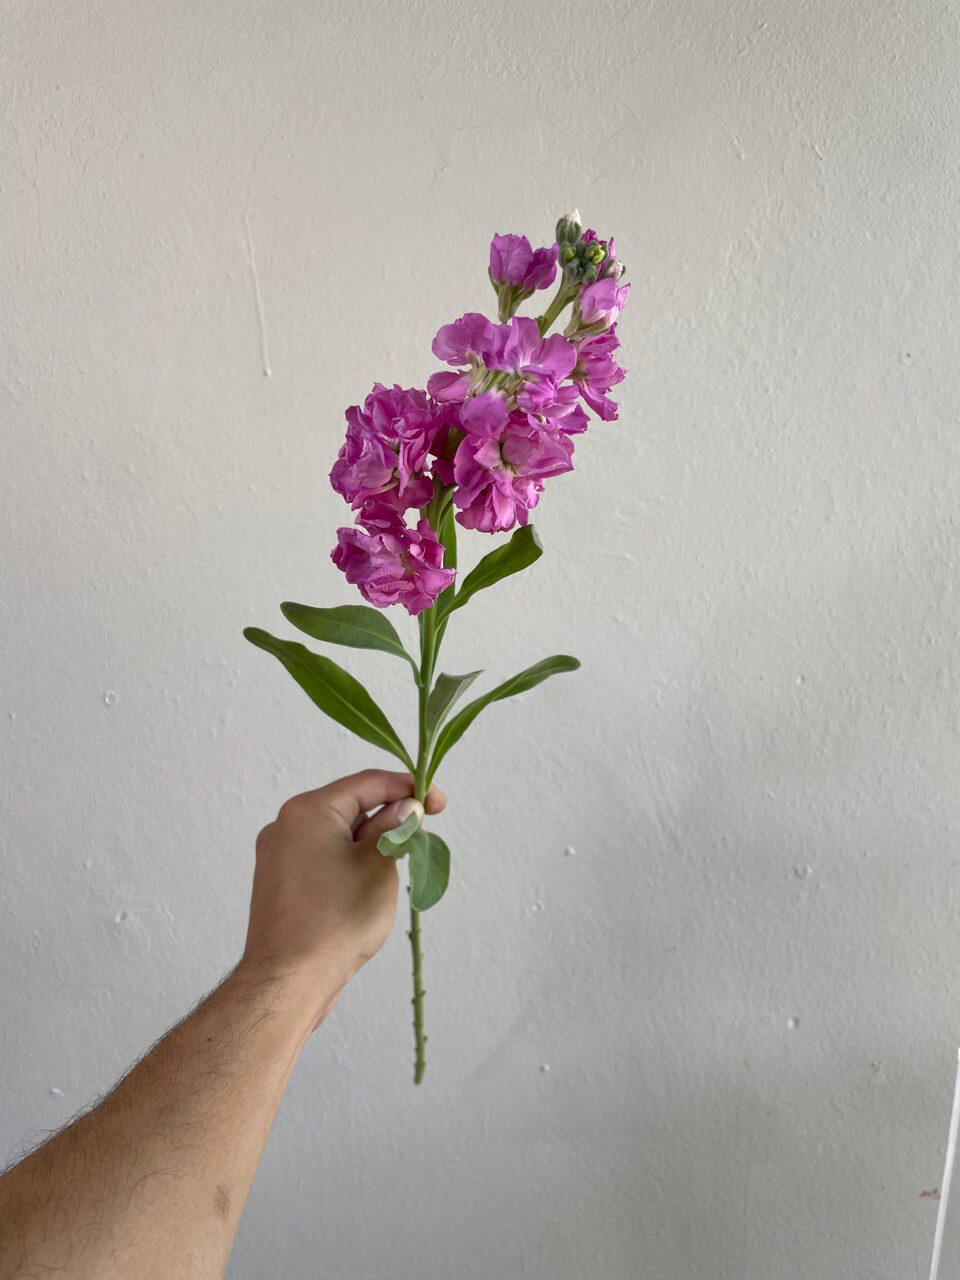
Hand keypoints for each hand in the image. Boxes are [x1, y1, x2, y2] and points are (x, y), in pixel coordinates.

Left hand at [241, 769, 445, 1023]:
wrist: (289, 981)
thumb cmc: (336, 921)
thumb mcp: (378, 866)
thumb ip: (393, 829)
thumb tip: (404, 808)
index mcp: (308, 811)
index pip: (368, 783)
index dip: (407, 788)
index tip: (437, 802)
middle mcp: (286, 825)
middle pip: (349, 807)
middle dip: (388, 818)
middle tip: (421, 835)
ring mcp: (278, 856)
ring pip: (336, 835)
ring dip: (370, 842)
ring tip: (398, 864)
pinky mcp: (280, 883)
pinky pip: (322, 857)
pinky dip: (349, 861)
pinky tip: (369, 884)